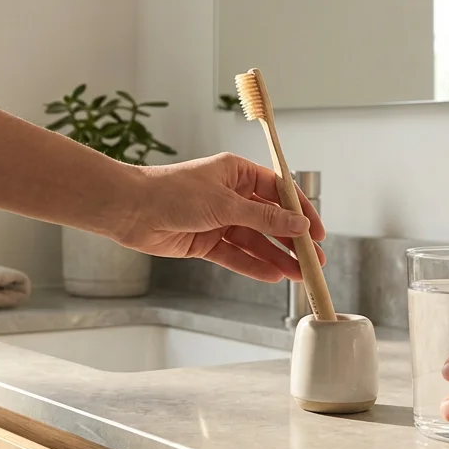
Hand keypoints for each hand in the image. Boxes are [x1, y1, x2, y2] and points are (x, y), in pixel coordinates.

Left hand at [112, 153, 325, 281]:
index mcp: (237, 173)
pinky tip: (273, 275)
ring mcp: (218, 220)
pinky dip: (253, 265)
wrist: (131, 209)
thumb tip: (298, 223)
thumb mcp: (225, 203)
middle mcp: (230, 195)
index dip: (301, 211)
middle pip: (270, 220)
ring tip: (300, 274)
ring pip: (255, 241)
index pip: (279, 192)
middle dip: (293, 240)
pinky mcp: (205, 242)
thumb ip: (264, 217)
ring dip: (277, 257)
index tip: (318, 231)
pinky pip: (236, 255)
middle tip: (314, 260)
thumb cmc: (172, 192)